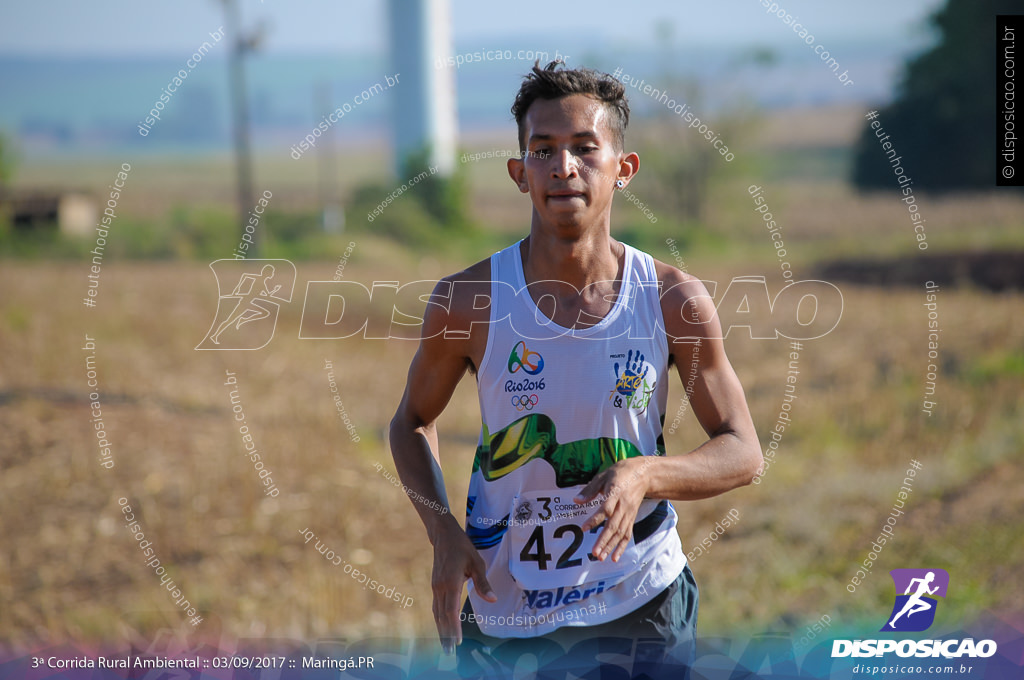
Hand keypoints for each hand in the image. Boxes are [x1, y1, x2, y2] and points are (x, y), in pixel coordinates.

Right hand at [430, 522, 496, 654]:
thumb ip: (483, 583)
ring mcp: (436, 587)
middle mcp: (440, 588)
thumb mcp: (477, 562)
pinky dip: (439, 621)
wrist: (443, 536)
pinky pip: (436, 608)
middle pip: (442, 617)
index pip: (451, 611)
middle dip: (445, 636)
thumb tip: (492, 600)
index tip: (457, 643)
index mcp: (450, 583)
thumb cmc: (463, 548)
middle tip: (449, 653)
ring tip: (445, 646)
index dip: (453, 628)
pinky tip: (443, 628)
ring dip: (441, 631)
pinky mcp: (435, 586)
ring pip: (437, 614)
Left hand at [575, 457, 649, 562]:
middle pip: (613, 525)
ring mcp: (629, 513)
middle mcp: (623, 505)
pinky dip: (621, 546)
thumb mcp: (603, 476)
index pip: (605, 509)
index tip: (584, 528)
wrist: (643, 474)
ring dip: (611, 546)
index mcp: (615, 493)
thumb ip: (589, 490)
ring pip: (620, 532)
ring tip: (600, 557)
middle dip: (603, 540)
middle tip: (594, 553)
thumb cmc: (620, 473)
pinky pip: (627, 534)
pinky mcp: (632, 518)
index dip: (595, 520)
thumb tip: (576, 500)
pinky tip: (614, 557)